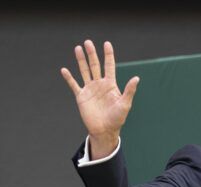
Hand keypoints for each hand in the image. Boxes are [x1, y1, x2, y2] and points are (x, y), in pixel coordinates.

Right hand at [60, 40, 139, 157]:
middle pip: (95, 65)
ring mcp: (90, 90)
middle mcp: (99, 85)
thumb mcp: (125, 104)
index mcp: (110, 85)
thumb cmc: (117, 119)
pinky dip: (69, 78)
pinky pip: (74, 85)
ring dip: (81, 60)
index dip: (108, 55)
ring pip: (84, 71)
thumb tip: (137, 78)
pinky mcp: (81, 97)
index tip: (107, 44)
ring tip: (78, 48)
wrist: (105, 131)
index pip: (109, 66)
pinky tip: (64, 70)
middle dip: (92, 54)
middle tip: (88, 42)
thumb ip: (129, 90)